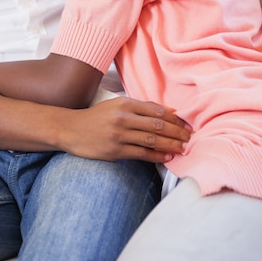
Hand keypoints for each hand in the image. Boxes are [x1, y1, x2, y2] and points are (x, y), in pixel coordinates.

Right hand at [58, 96, 191, 162]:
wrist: (71, 129)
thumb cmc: (96, 117)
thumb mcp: (117, 105)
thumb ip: (143, 106)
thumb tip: (171, 110)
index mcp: (125, 103)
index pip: (157, 111)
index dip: (175, 119)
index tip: (186, 125)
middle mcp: (123, 117)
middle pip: (158, 125)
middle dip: (177, 132)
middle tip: (190, 138)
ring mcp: (119, 134)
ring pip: (152, 140)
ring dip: (171, 145)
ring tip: (183, 148)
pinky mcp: (115, 150)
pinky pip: (141, 153)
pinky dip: (157, 155)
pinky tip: (167, 157)